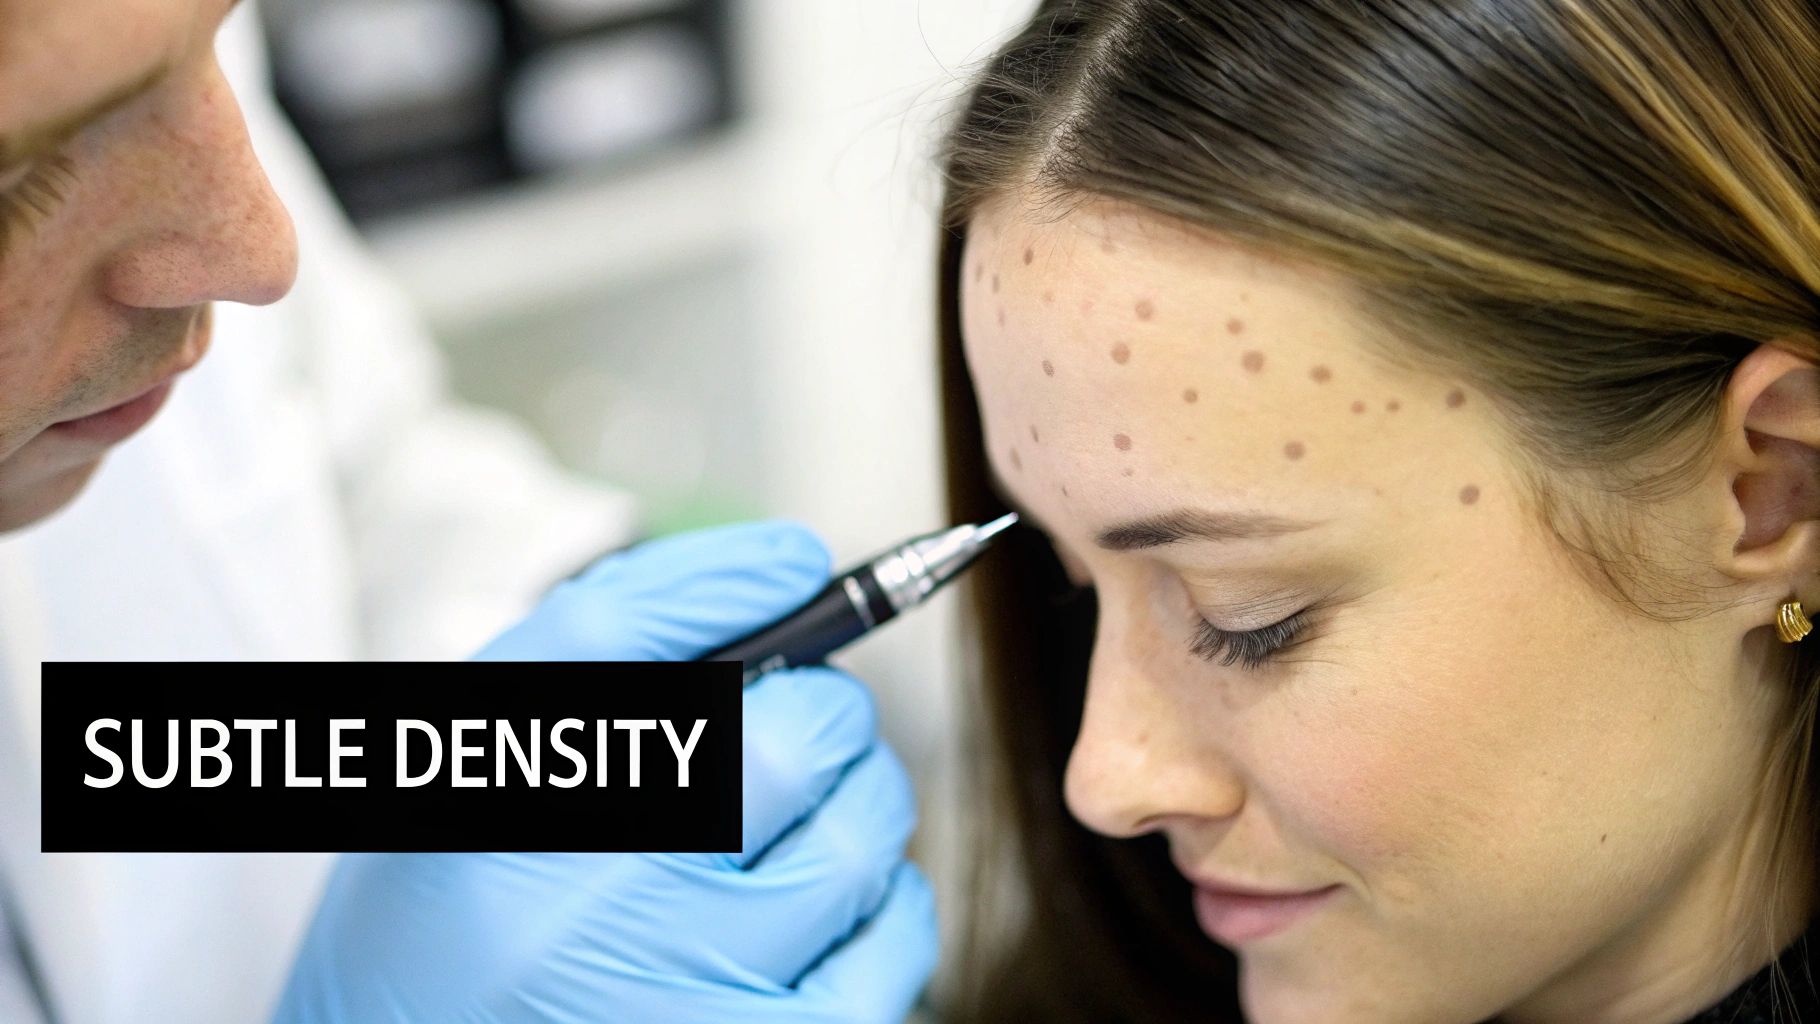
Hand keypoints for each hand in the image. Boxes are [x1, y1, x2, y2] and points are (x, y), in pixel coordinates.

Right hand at [272, 521, 938, 1022]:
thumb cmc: (455, 935)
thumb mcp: (468, 788)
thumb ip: (593, 675)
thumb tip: (783, 569)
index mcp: (481, 816)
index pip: (608, 637)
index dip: (726, 582)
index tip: (792, 563)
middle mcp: (565, 910)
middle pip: (779, 737)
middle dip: (822, 713)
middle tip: (802, 727)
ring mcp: (670, 998)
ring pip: (858, 835)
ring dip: (860, 804)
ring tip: (804, 827)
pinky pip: (891, 941)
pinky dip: (888, 903)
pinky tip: (828, 911)